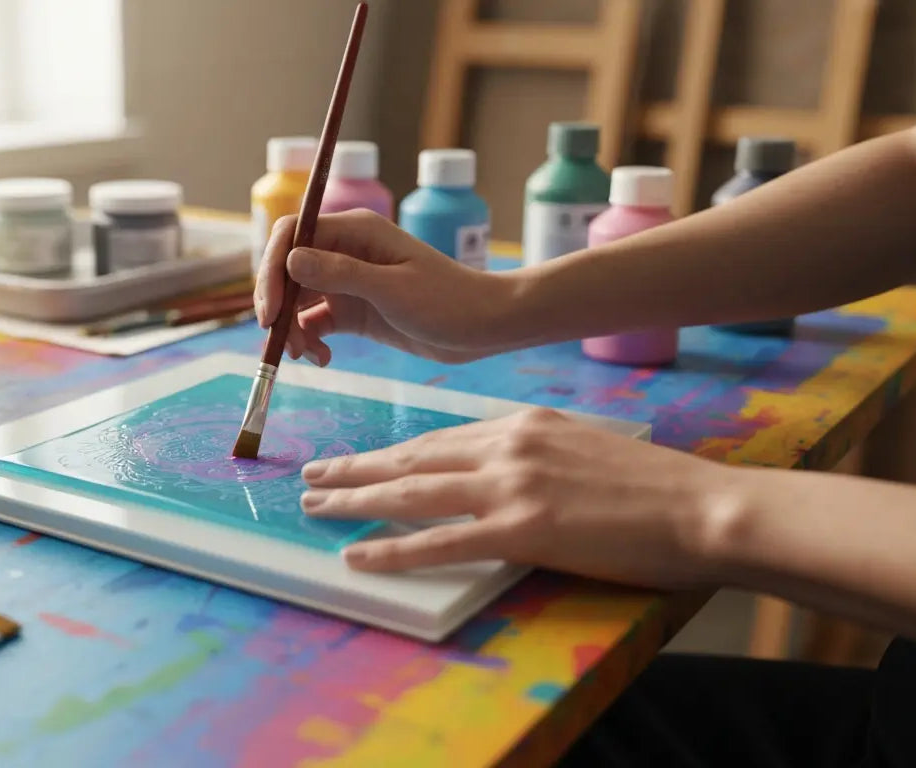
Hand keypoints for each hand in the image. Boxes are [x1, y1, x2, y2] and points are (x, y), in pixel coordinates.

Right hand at [253, 210, 515, 365]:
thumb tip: (291, 259)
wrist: (483, 327)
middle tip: (278, 341)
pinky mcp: (354, 311)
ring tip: (305, 356)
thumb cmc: (447, 301)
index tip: (271, 309)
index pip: (292, 235)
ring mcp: (348, 282)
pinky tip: (323, 359)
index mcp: (354, 232)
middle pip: (288, 269)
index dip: (272, 268)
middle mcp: (344, 252)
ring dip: (292, 328)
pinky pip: (316, 323)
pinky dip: (311, 342)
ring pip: (298, 300)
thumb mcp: (392, 289)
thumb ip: (341, 273)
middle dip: (278, 305)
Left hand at [300, 408, 742, 589]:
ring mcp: (512, 486)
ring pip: (411, 492)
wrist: (705, 506)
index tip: (361, 459)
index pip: (440, 440)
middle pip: (413, 458)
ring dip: (355, 499)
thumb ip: (535, 453)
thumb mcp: (584, 446)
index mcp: (523, 424)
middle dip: (357, 467)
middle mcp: (508, 446)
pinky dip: (392, 549)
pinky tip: (358, 555)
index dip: (393, 452)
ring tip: (316, 506)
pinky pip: (439, 542)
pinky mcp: (522, 529)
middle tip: (314, 473)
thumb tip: (500, 469)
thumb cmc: (655, 487)